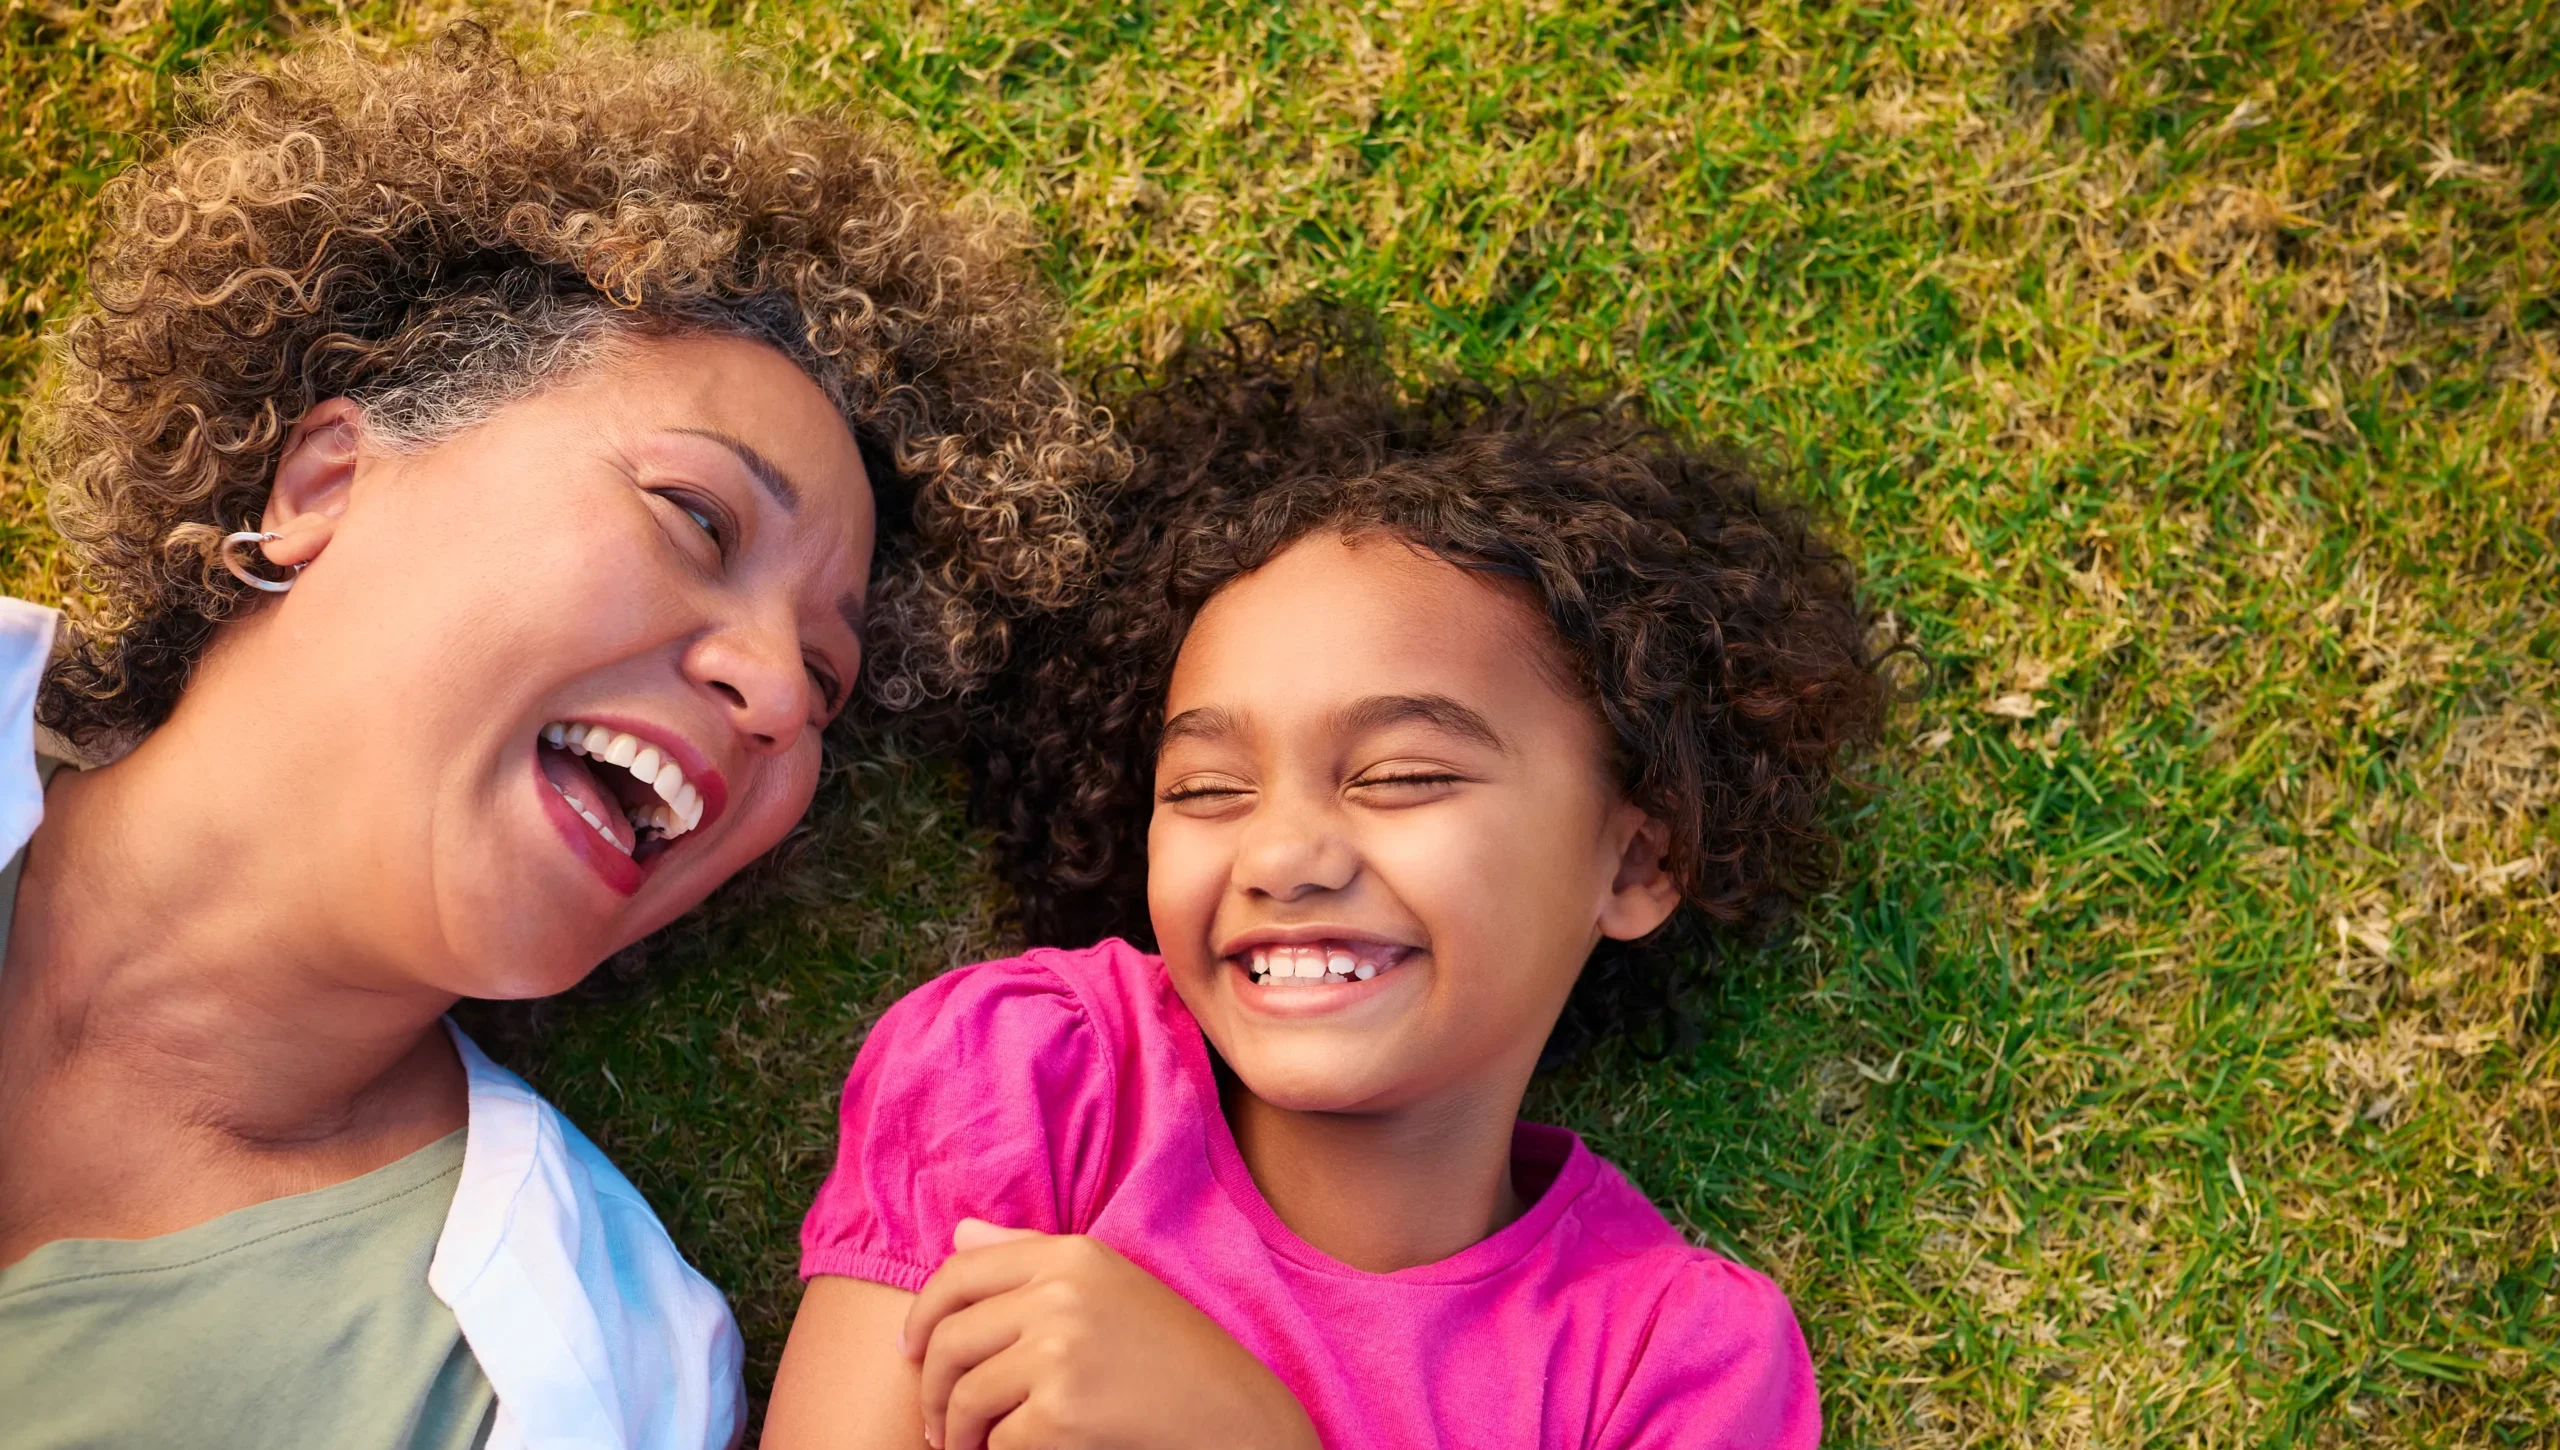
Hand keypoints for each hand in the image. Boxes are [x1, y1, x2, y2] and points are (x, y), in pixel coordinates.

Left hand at [901, 1218, 1321, 1449]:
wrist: (1237, 1420)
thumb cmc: (1175, 1358)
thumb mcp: (1110, 1287)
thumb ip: (1030, 1255)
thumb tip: (958, 1233)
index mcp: (1072, 1254)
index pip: (958, 1272)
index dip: (922, 1316)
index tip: (911, 1352)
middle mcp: (1061, 1293)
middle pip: (949, 1338)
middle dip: (932, 1390)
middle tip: (937, 1424)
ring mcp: (1061, 1351)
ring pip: (964, 1396)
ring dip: (954, 1434)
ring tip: (964, 1449)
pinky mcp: (1063, 1411)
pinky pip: (996, 1440)